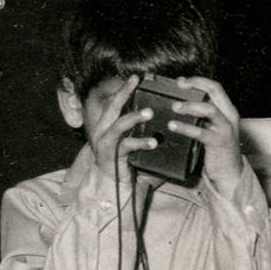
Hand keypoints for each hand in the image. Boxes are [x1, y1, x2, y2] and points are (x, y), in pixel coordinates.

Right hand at [61, 75, 160, 197]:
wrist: (115, 192)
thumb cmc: (129, 168)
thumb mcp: (135, 147)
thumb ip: (145, 135)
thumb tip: (169, 125)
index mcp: (107, 127)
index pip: (114, 104)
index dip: (123, 89)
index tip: (135, 77)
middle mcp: (102, 133)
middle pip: (112, 107)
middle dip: (123, 92)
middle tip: (136, 81)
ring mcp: (105, 144)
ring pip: (118, 125)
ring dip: (134, 117)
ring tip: (149, 112)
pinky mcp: (111, 157)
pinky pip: (126, 147)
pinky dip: (140, 143)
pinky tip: (153, 142)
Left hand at [166, 76, 243, 191]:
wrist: (230, 173)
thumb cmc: (217, 147)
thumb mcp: (212, 127)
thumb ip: (201, 115)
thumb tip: (179, 103)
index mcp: (227, 110)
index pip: (215, 87)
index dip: (198, 80)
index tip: (181, 80)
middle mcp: (229, 116)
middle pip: (215, 91)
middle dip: (196, 84)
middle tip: (178, 86)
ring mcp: (225, 129)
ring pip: (209, 109)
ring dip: (190, 105)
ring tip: (174, 107)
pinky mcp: (218, 142)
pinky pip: (200, 132)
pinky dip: (185, 127)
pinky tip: (173, 126)